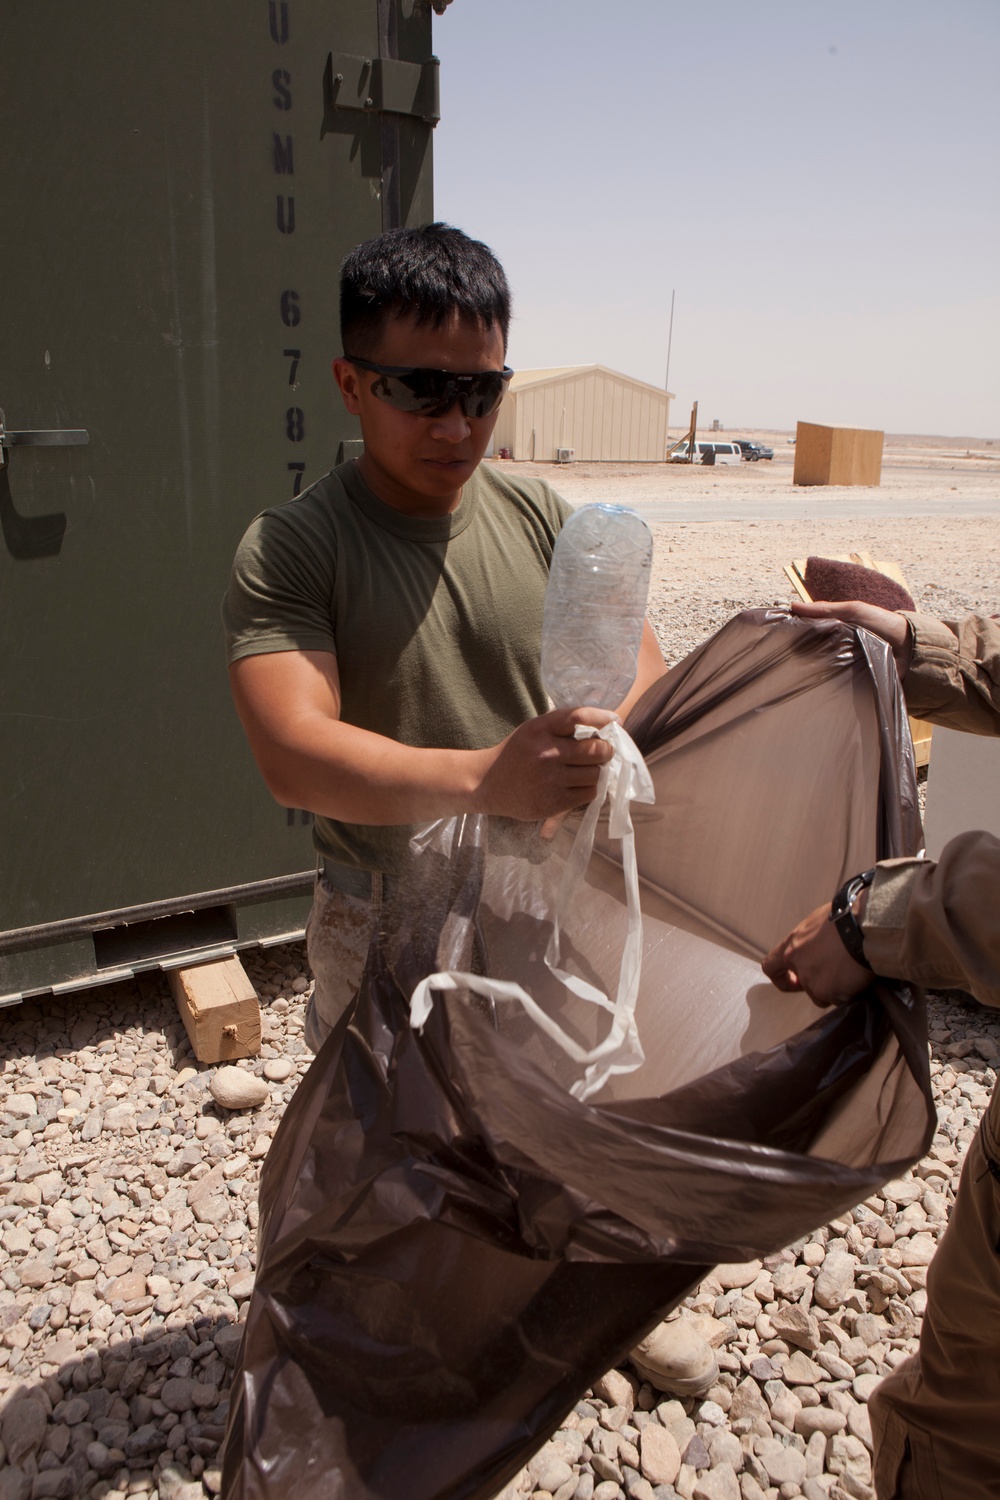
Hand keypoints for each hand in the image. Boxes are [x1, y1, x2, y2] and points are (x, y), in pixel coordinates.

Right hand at [476, 706, 618, 821]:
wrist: (487, 783)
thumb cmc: (516, 753)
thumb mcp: (533, 730)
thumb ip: (562, 726)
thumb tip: (604, 724)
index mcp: (541, 729)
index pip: (579, 717)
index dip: (602, 717)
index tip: (615, 720)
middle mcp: (547, 753)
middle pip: (596, 750)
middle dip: (606, 750)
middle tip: (603, 752)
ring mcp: (551, 779)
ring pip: (596, 774)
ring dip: (597, 771)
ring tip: (587, 770)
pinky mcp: (553, 802)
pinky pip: (588, 793)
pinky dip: (589, 788)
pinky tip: (578, 785)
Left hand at [762, 892, 871, 1006]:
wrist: (863, 926)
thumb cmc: (844, 916)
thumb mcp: (818, 923)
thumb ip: (810, 940)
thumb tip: (816, 944)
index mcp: (792, 946)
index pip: (770, 966)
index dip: (780, 976)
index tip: (792, 977)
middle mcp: (799, 966)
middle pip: (803, 985)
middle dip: (817, 984)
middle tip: (834, 976)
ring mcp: (813, 982)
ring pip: (821, 995)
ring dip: (834, 988)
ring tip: (850, 971)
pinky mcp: (830, 993)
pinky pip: (839, 999)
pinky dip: (848, 992)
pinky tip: (858, 977)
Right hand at [790, 599, 912, 678]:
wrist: (910, 648)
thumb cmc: (883, 624)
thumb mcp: (853, 610)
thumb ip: (825, 609)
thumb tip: (792, 607)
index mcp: (835, 630)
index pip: (809, 632)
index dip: (795, 634)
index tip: (779, 637)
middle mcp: (836, 648)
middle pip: (812, 652)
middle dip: (799, 655)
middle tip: (784, 658)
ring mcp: (843, 666)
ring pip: (821, 669)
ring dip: (812, 669)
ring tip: (796, 672)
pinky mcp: (851, 683)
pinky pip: (835, 684)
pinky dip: (828, 683)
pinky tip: (816, 683)